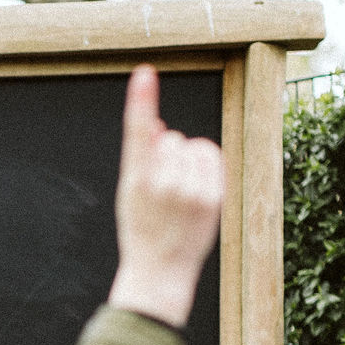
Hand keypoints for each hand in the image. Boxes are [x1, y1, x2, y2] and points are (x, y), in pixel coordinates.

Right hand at [106, 65, 224, 328]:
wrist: (159, 272)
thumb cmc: (141, 231)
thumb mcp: (131, 197)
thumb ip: (143, 161)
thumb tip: (162, 127)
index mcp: (135, 183)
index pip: (138, 134)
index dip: (141, 102)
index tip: (144, 73)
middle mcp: (163, 185)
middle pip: (171, 138)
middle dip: (167, 152)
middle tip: (161, 187)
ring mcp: (191, 192)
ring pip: (192, 146)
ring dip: (187, 158)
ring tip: (180, 190)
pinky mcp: (213, 197)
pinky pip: (211, 157)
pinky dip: (205, 164)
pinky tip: (197, 186)